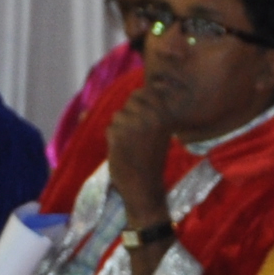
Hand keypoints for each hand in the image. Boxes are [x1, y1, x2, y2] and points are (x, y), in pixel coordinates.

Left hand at [107, 83, 178, 228]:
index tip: (145, 124)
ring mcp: (134, 124)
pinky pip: (109, 129)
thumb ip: (151, 109)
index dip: (139, 105)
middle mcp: (151, 116)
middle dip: (130, 116)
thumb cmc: (152, 158)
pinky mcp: (118, 134)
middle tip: (139, 138)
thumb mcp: (160, 130)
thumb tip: (141, 87)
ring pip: (118, 116)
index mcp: (164, 114)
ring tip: (132, 146)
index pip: (144, 91)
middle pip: (129, 102)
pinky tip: (124, 152)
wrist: (144, 186)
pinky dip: (113, 140)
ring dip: (121, 129)